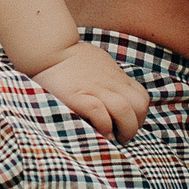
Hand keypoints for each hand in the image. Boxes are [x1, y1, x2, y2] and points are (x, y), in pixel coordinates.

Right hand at [28, 42, 150, 142]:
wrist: (47, 49)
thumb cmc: (68, 59)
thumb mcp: (97, 62)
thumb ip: (107, 77)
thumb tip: (111, 91)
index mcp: (115, 76)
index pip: (141, 97)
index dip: (139, 115)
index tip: (127, 124)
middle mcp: (110, 82)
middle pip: (139, 106)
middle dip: (135, 126)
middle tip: (122, 137)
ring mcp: (95, 89)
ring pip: (125, 111)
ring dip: (124, 130)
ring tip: (114, 139)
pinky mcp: (79, 96)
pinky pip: (101, 114)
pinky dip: (104, 127)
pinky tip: (99, 134)